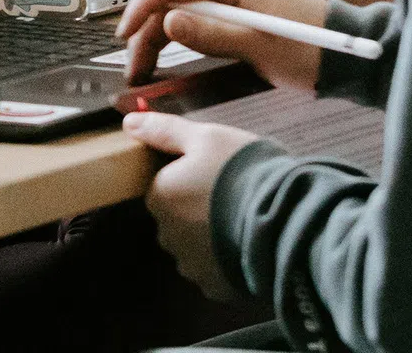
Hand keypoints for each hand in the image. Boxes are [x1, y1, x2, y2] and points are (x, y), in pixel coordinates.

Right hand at [122, 0, 329, 87]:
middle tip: (133, 65)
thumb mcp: (258, 47)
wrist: (348, 59)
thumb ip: (211, 35)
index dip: (145, 6)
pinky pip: (202, 17)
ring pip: (185, 10)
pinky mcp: (245, 10)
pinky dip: (183, 36)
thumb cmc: (310, 53)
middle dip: (148, 29)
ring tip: (144, 69)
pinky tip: (168, 55)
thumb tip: (167, 24)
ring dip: (161, 37)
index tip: (125, 34)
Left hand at [124, 108, 258, 301]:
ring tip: (244, 223)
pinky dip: (227, 261)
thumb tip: (129, 122)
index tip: (217, 176)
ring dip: (212, 238)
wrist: (282, 219)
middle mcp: (167, 235)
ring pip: (196, 248)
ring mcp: (191, 265)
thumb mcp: (206, 137)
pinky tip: (247, 246)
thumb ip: (165, 130)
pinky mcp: (214, 288)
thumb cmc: (241, 171)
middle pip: (178, 220)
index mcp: (161, 197)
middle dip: (199, 211)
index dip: (191, 180)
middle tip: (233, 198)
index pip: (165, 188)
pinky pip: (216, 271)